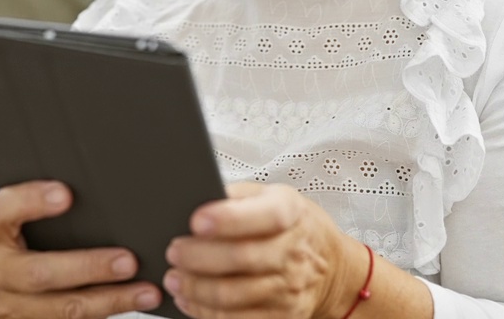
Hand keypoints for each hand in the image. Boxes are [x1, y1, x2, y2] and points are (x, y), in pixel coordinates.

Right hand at [0, 180, 162, 318]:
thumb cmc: (10, 237)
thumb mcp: (11, 215)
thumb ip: (37, 201)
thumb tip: (92, 179)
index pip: (4, 210)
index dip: (32, 202)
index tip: (65, 194)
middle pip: (40, 273)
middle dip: (89, 267)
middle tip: (127, 260)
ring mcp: (12, 305)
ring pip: (64, 308)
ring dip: (110, 300)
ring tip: (146, 290)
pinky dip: (106, 311)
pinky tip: (132, 301)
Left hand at [162, 182, 360, 318]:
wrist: (329, 266)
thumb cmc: (289, 226)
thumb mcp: (271, 196)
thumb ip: (238, 197)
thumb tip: (195, 200)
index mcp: (291, 212)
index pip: (265, 215)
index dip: (229, 219)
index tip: (196, 220)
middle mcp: (294, 251)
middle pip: (242, 258)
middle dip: (199, 257)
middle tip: (174, 252)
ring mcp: (290, 288)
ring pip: (234, 295)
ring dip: (196, 288)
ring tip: (174, 278)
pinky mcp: (282, 317)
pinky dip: (206, 312)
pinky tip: (189, 300)